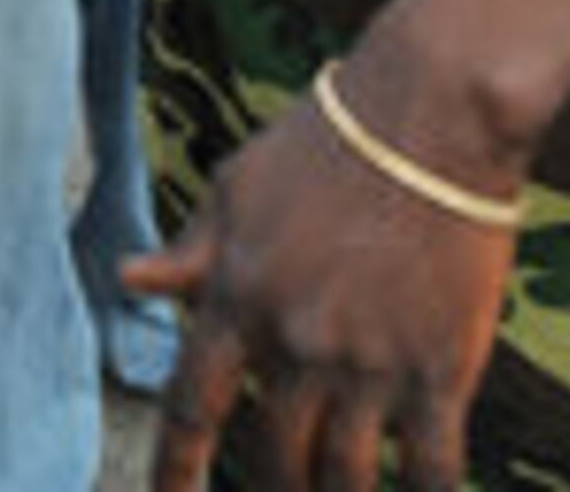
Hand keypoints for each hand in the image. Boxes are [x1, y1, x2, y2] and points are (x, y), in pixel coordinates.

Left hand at [129, 59, 523, 491]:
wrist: (430, 114)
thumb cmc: (326, 142)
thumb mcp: (237, 186)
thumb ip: (189, 248)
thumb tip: (129, 278)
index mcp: (237, 298)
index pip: (192, 407)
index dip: (175, 471)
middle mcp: (295, 341)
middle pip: (273, 455)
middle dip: (274, 486)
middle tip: (280, 489)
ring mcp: (368, 360)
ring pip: (343, 475)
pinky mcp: (440, 366)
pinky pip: (432, 465)